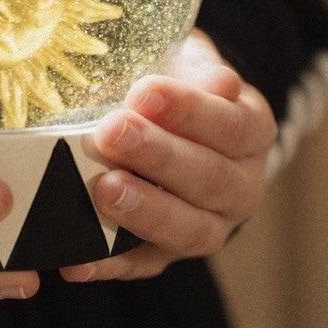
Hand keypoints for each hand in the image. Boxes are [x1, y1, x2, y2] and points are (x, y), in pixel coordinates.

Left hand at [61, 31, 277, 282]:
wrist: (170, 121)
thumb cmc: (176, 82)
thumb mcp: (190, 62)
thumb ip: (200, 71)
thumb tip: (219, 83)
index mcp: (251, 132)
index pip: (230, 126)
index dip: (189, 110)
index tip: (143, 91)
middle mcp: (240, 187)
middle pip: (209, 178)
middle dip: (158, 156)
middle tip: (110, 133)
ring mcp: (208, 227)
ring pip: (187, 230)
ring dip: (143, 212)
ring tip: (102, 190)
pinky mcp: (167, 255)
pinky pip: (142, 264)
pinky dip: (109, 265)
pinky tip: (76, 261)